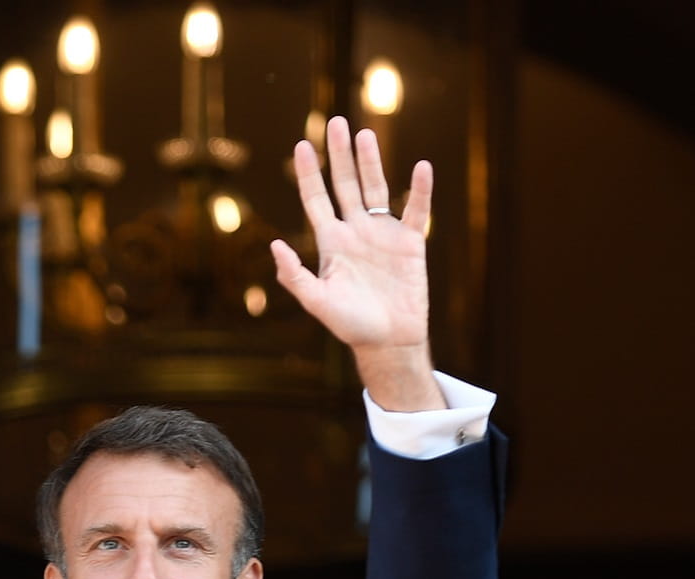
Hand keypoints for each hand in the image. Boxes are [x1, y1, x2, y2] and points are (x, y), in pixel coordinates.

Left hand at [272, 116, 442, 411]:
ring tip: (365, 134)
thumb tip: (273, 244)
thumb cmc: (350, 325)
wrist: (388, 341)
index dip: (308, 172)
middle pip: (345, 184)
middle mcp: (355, 231)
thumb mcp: (317, 302)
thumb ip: (295, 276)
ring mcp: (383, 234)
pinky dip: (419, 190)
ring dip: (371, 163)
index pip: (316, 198)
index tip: (302, 144)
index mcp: (331, 242)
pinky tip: (420, 168)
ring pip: (376, 189)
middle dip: (339, 155)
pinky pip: (415, 211)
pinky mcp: (410, 243)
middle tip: (336, 122)